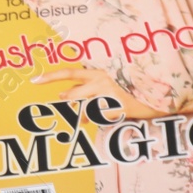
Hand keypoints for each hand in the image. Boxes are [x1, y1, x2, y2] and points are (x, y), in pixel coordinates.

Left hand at [32, 67, 161, 118]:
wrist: (159, 97)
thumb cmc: (130, 89)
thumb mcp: (108, 82)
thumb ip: (85, 86)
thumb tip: (61, 95)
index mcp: (98, 72)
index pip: (69, 73)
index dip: (50, 76)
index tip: (33, 80)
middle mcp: (101, 80)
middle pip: (71, 96)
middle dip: (71, 105)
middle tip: (83, 108)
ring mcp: (108, 94)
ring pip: (82, 110)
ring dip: (86, 116)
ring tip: (99, 113)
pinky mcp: (115, 107)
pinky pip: (97, 119)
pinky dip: (101, 120)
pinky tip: (113, 115)